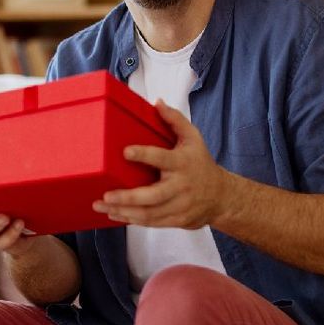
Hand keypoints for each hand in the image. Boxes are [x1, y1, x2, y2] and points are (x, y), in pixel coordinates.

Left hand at [92, 100, 230, 228]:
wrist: (221, 196)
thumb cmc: (201, 163)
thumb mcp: (193, 138)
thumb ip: (175, 120)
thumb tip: (157, 103)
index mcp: (183, 162)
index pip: (162, 158)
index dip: (144, 155)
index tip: (126, 152)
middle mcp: (181, 186)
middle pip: (153, 195)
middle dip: (128, 198)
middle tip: (106, 195)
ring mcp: (179, 205)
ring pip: (149, 213)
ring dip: (124, 212)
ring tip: (102, 206)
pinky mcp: (176, 220)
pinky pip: (152, 222)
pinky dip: (132, 219)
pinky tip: (116, 214)